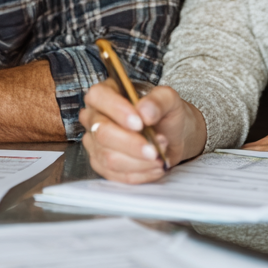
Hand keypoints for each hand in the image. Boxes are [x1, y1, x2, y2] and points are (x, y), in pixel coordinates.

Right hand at [79, 79, 206, 182]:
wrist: (172, 135)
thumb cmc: (165, 113)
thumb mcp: (169, 99)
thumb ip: (159, 100)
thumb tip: (145, 112)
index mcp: (106, 92)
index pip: (99, 96)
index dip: (117, 110)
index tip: (140, 123)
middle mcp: (95, 116)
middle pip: (102, 132)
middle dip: (131, 145)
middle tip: (154, 150)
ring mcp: (95, 142)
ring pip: (109, 158)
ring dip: (139, 162)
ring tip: (160, 157)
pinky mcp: (101, 164)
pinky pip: (116, 175)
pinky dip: (140, 174)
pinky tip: (155, 167)